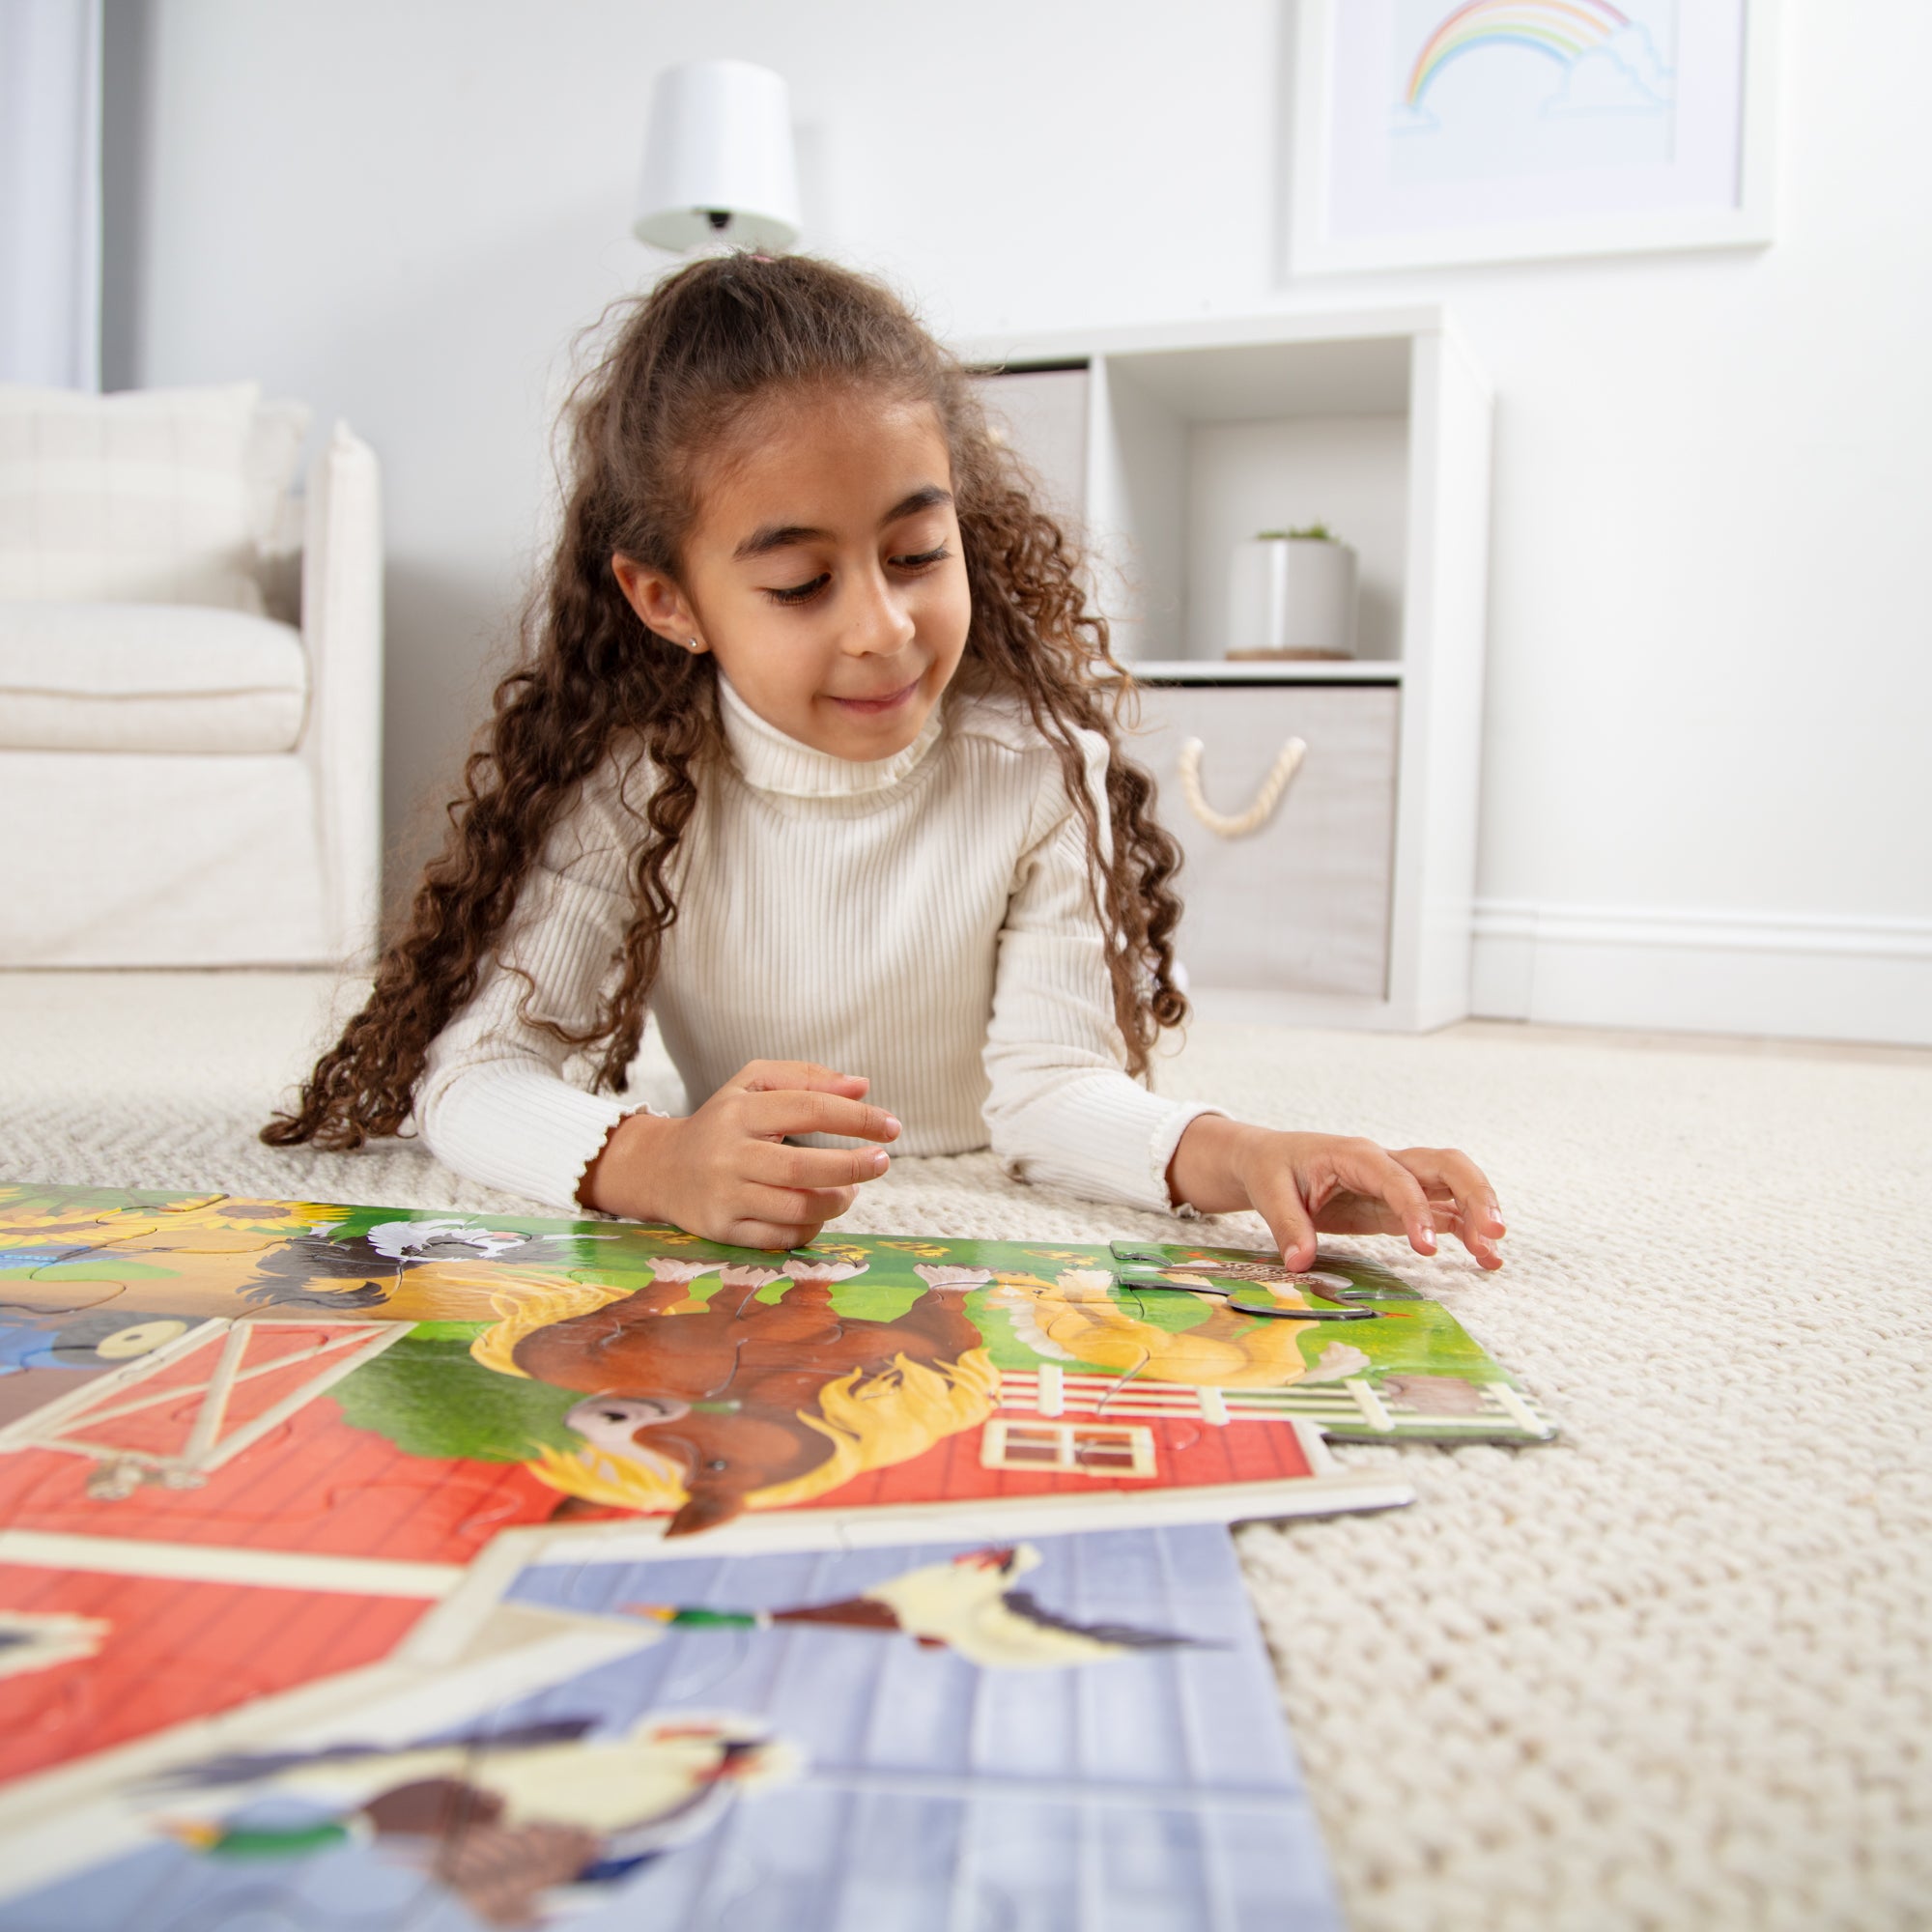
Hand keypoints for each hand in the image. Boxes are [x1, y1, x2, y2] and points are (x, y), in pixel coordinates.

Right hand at [579, 1059, 900, 1248]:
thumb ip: (807, 1077)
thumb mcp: (753, 1084)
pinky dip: (812, 1227)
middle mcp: (727, 1154)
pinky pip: (781, 1237)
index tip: (891, 1126)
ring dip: (837, 1201)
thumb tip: (863, 1086)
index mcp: (738, 1110)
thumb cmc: (723, 1121)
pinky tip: (819, 1212)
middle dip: (853, 1166)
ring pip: (797, 1208)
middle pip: (804, 1167)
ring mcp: (724, 1195)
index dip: (857, 1117)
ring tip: (851, 1190)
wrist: (660, 1168)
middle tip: (881, 1162)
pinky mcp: (722, 1230)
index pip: (808, 1109)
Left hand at [1166, 1116, 1505, 1271]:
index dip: (1415, 1210)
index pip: (1398, 1178)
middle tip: (1493, 1234)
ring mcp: (1398, 1182)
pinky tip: (1486, 1259)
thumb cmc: (1272, 1169)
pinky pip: (1442, 1212)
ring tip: (1495, 1254)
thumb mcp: (1269, 1193)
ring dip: (1479, 1213)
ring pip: (1452, 1185)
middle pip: (1445, 1165)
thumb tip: (1300, 1262)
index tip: (1426, 1249)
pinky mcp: (1399, 1203)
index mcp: (1355, 1155)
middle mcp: (1385, 1163)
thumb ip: (1288, 1225)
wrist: (1270, 1159)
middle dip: (1474, 1195)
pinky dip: (1466, 1231)